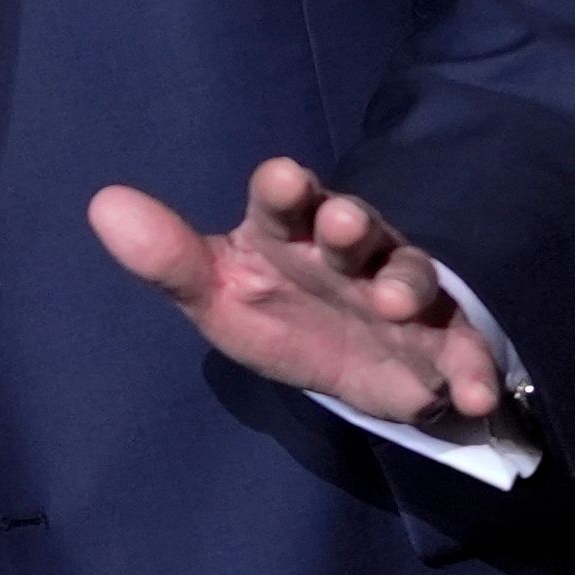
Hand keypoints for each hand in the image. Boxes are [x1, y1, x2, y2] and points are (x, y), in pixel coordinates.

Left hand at [90, 158, 510, 430]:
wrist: (354, 368)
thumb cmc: (280, 311)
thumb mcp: (221, 296)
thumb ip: (168, 260)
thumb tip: (103, 203)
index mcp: (292, 232)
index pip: (286, 199)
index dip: (284, 188)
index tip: (281, 180)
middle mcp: (351, 251)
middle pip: (355, 226)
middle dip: (351, 223)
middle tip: (342, 224)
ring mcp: (402, 292)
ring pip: (411, 276)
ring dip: (408, 284)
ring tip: (396, 304)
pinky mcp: (443, 340)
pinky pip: (463, 349)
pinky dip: (471, 370)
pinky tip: (471, 395)